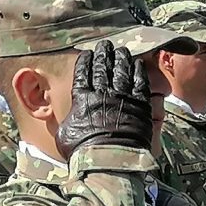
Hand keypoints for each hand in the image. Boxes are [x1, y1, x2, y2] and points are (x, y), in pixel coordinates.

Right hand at [57, 39, 153, 155]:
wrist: (108, 160)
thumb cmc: (83, 152)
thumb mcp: (64, 134)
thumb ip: (68, 120)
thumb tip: (69, 118)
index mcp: (82, 99)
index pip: (82, 73)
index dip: (85, 61)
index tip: (87, 53)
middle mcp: (102, 93)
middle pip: (102, 67)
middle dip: (103, 54)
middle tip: (105, 45)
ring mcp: (122, 97)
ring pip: (122, 71)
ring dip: (121, 58)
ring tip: (121, 50)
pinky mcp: (140, 105)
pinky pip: (140, 82)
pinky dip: (139, 71)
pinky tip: (138, 63)